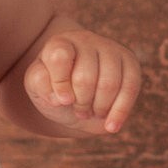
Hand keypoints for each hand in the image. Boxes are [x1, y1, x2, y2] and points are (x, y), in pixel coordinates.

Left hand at [21, 28, 140, 133]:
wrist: (77, 97)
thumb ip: (40, 83)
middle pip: (85, 78)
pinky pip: (130, 88)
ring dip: (99, 107)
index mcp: (59, 44)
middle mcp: (86, 41)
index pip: (60, 57)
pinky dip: (119, 112)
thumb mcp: (37, 87)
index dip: (60, 84)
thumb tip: (60, 97)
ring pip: (109, 84)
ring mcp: (111, 49)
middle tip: (78, 109)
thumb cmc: (55, 89)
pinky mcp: (130, 62)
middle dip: (81, 102)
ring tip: (92, 110)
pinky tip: (111, 126)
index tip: (62, 101)